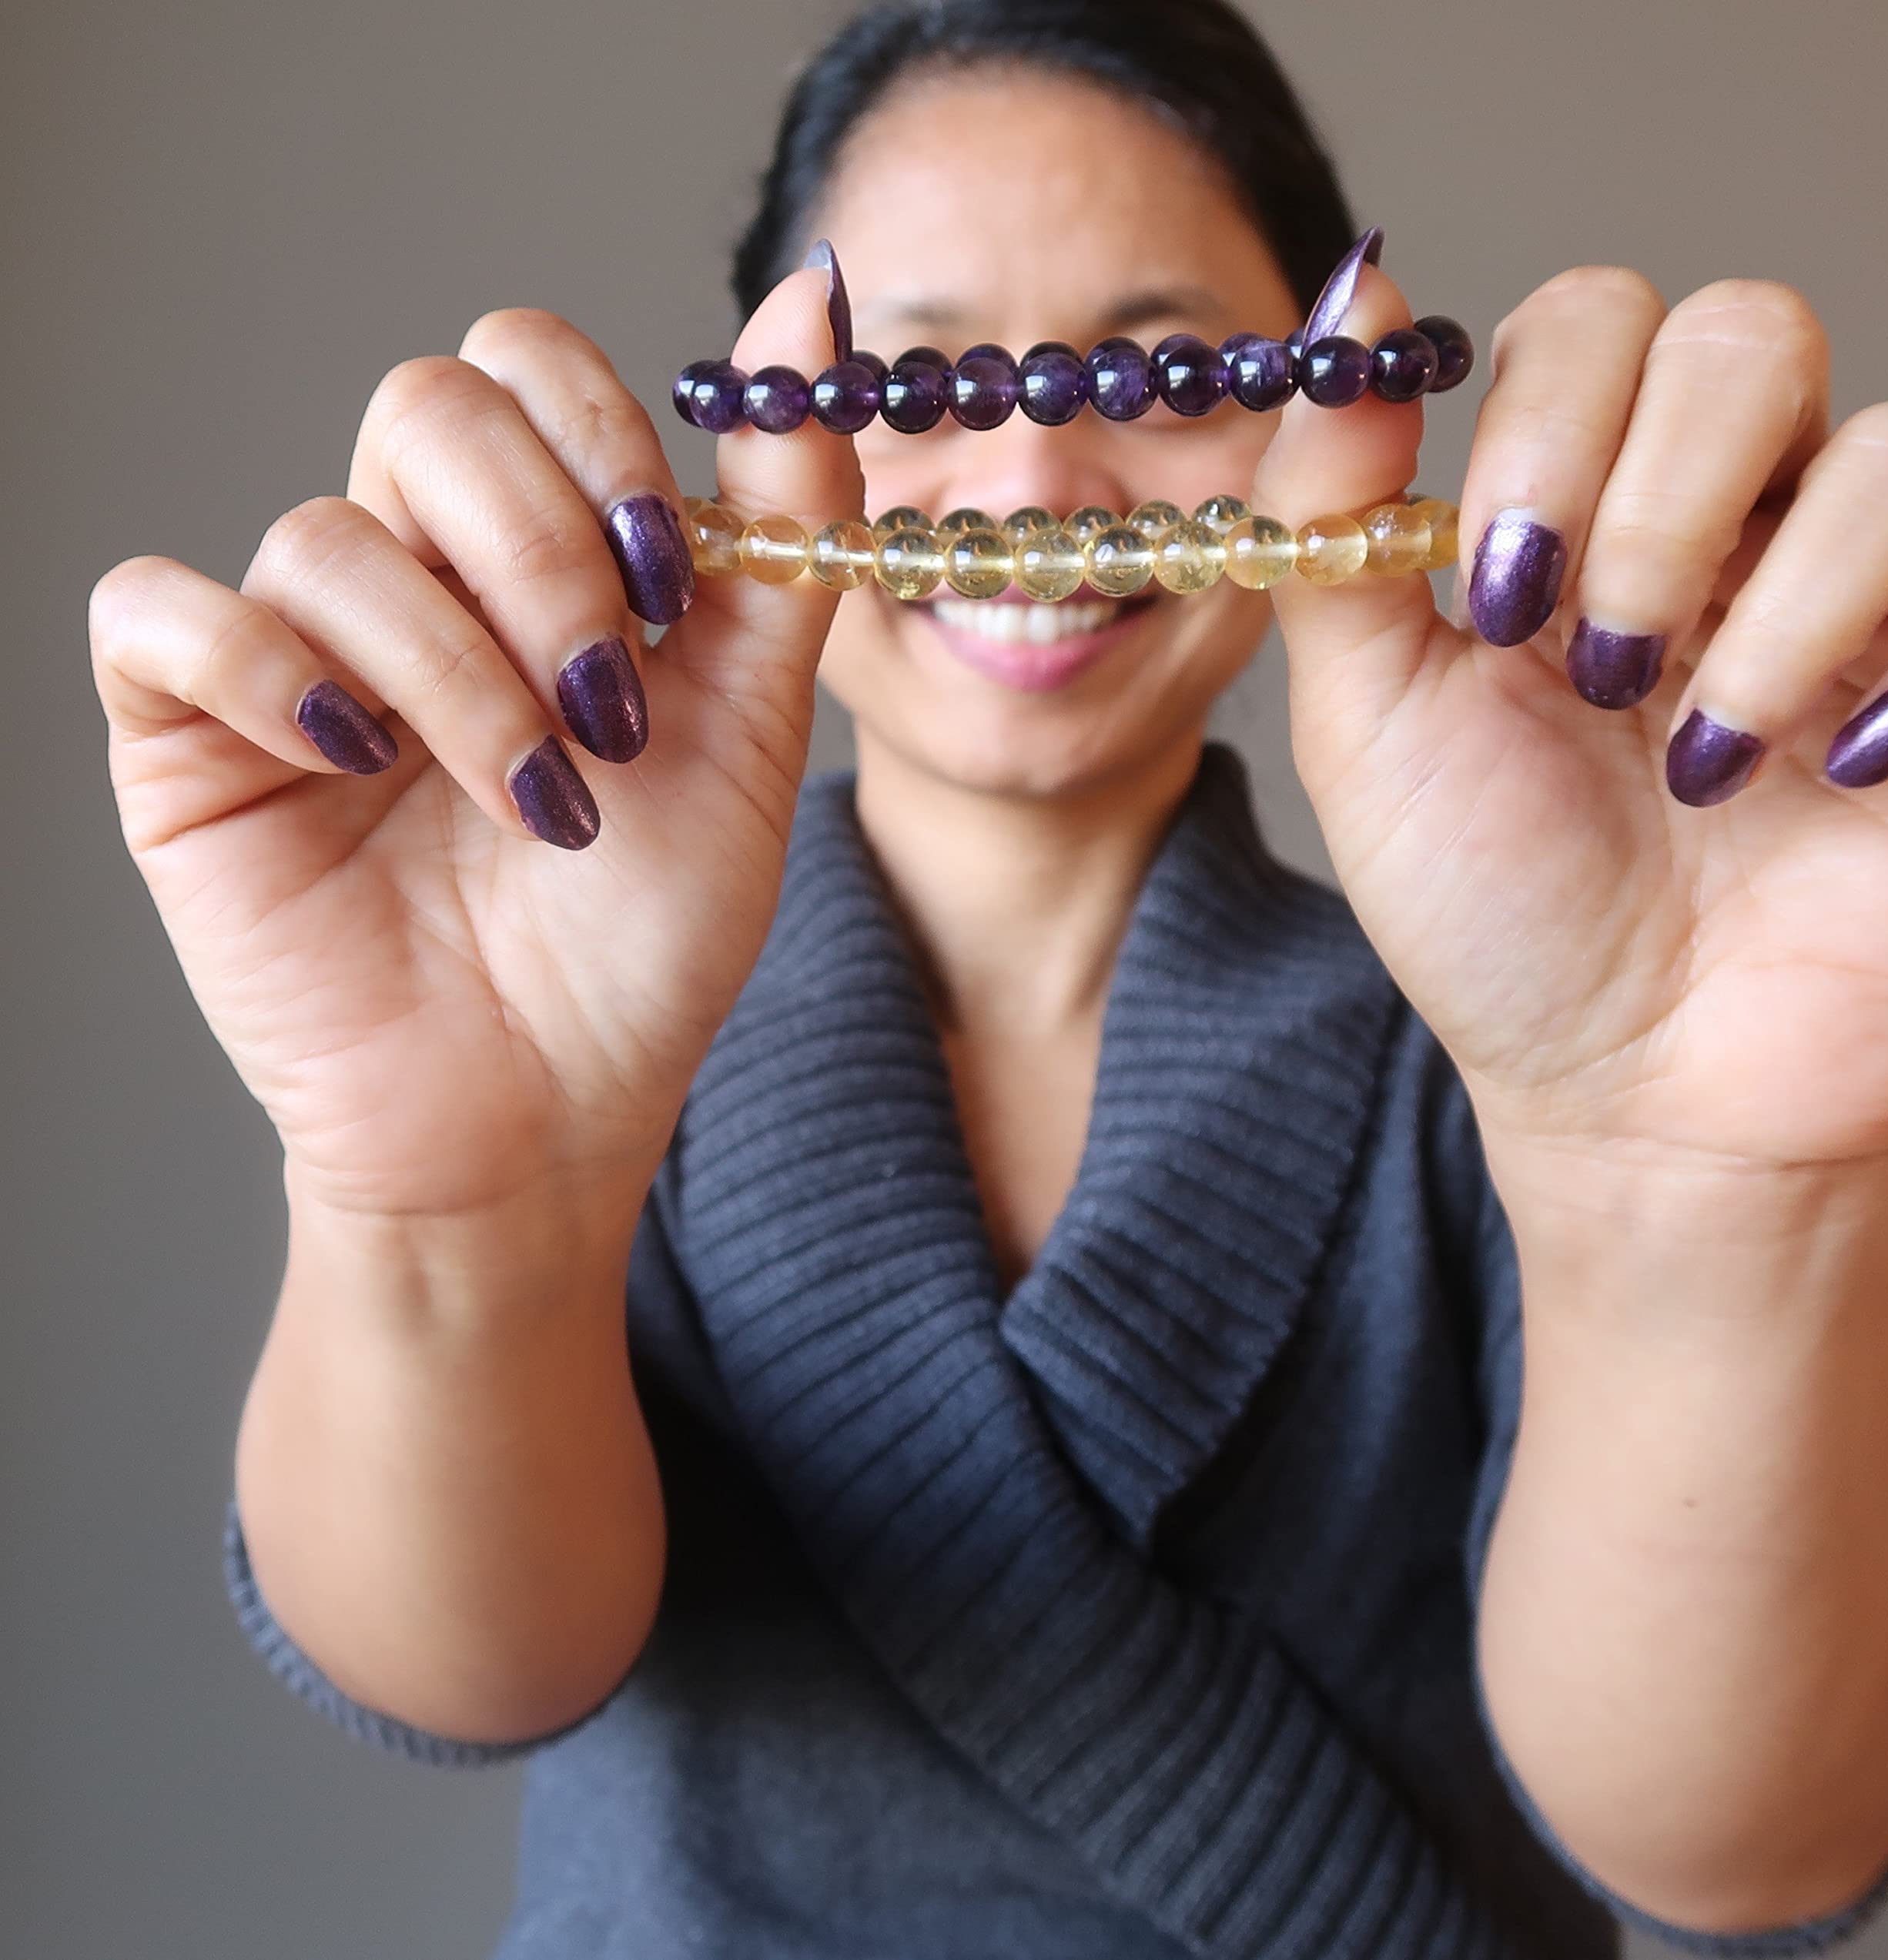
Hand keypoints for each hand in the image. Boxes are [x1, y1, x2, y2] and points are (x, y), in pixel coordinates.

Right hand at [90, 259, 863, 1224]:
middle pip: (425, 404)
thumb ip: (780, 519)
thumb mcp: (752, 724)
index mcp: (535, 565)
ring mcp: (291, 657)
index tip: (666, 584)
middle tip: (605, 701)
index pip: (528, 368)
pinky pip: (160, 612)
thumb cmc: (645, 940)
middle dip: (540, 550)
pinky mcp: (188, 740)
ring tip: (532, 806)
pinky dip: (266, 671)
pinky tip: (354, 765)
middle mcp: (409, 584)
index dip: (600, 441)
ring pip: (328, 533)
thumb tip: (816, 294)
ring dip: (458, 675)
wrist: (546, 1118)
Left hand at [1254, 245, 1887, 1173]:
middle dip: (1659, 500)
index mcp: (1586, 511)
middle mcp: (1739, 526)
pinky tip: (1840, 776)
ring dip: (1775, 615)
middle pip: (1752, 333)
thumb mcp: (1368, 722)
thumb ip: (1338, 522)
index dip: (1551, 422)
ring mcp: (1873, 602)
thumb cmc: (1492, 911)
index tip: (1500, 595)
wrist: (1621, 1091)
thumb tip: (1351, 307)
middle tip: (1601, 664)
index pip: (1599, 318)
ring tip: (1706, 761)